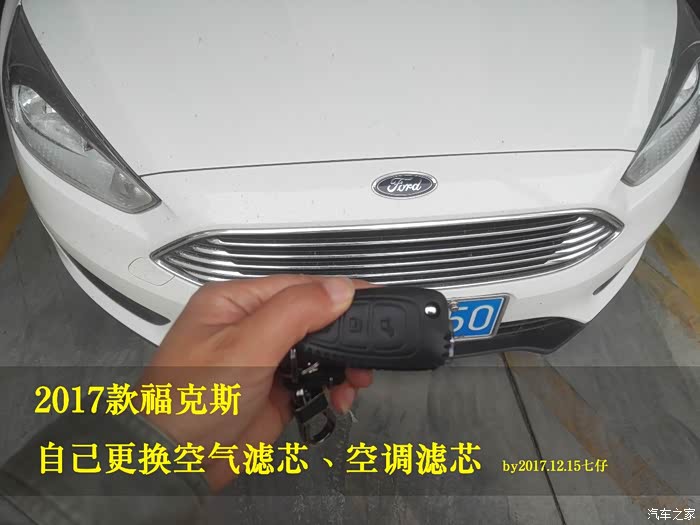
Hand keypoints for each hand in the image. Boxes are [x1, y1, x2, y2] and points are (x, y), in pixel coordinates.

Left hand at [139, 275, 372, 490]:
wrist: (174, 464)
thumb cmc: (190, 402)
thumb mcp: (245, 347)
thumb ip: (294, 312)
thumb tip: (339, 287)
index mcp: (235, 302)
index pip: (297, 286)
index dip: (337, 292)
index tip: (373, 298)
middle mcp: (249, 326)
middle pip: (311, 318)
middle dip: (343, 335)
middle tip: (367, 352)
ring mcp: (263, 360)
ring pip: (316, 350)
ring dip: (342, 364)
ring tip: (356, 381)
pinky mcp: (273, 391)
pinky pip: (312, 381)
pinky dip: (331, 388)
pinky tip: (340, 398)